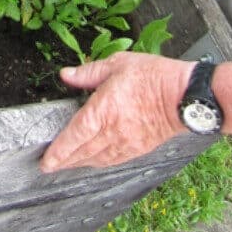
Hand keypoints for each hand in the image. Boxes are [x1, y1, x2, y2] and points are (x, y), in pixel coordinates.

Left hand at [39, 53, 191, 171]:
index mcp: (104, 109)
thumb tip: (66, 75)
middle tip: (49, 166)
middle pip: (82, 152)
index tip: (46, 161)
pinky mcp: (139, 148)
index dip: (58, 151)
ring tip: (66, 165)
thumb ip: (88, 73)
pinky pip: (113, 160)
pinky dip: (99, 163)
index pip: (74, 136)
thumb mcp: (117, 65)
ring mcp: (126, 143)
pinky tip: (93, 161)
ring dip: (79, 164)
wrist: (185, 95)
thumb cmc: (153, 76)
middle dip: (63, 161)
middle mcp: (113, 131)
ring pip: (97, 160)